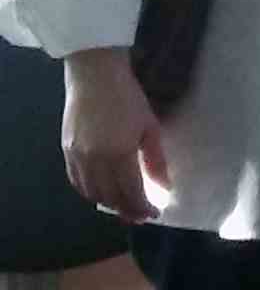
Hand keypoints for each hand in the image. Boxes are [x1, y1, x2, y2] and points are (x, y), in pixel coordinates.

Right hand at [62, 48, 168, 222]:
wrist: (94, 75)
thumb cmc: (127, 97)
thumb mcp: (149, 127)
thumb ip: (155, 160)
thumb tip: (164, 188)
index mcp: (118, 154)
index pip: (131, 193)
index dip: (142, 208)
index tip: (153, 214)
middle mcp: (95, 160)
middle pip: (110, 197)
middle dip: (126, 210)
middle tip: (139, 214)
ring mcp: (77, 156)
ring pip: (91, 192)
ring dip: (108, 203)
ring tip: (122, 205)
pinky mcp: (66, 150)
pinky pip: (76, 181)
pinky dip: (89, 192)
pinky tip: (100, 192)